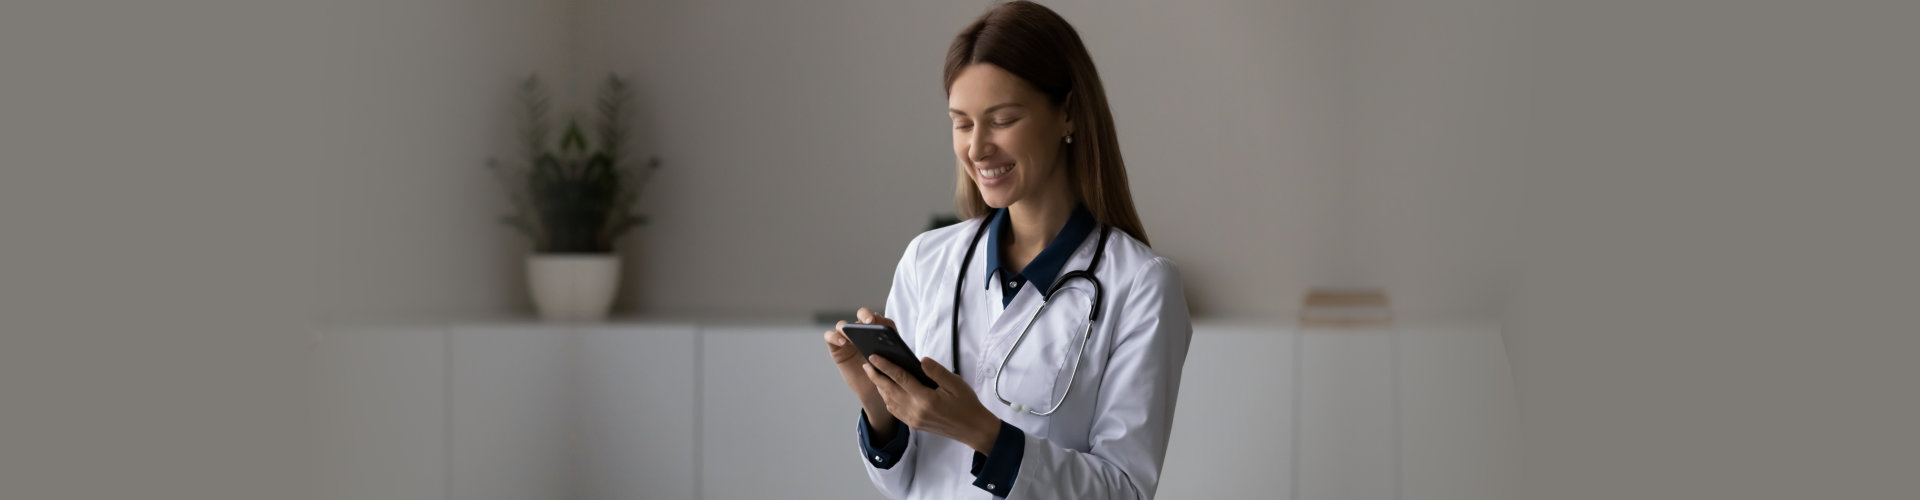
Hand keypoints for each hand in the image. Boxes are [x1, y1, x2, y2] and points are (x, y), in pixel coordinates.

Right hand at [824, 307, 897, 435]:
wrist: (872, 388)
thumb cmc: (883, 373)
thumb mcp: (891, 361)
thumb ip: (892, 350)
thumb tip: (895, 342)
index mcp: (877, 330)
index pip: (877, 317)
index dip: (878, 318)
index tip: (879, 323)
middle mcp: (862, 330)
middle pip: (861, 314)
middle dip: (865, 315)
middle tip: (869, 323)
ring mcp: (847, 337)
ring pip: (843, 325)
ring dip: (847, 327)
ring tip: (851, 335)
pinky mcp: (835, 345)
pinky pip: (830, 336)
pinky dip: (834, 336)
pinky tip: (842, 342)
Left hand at [864, 354, 1003, 453]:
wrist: (973, 429)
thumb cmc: (966, 405)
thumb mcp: (955, 383)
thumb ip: (936, 371)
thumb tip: (921, 360)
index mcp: (926, 399)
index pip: (900, 378)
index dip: (885, 366)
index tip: (874, 357)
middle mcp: (916, 410)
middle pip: (889, 390)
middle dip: (876, 376)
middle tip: (866, 364)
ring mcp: (913, 419)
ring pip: (889, 402)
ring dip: (880, 388)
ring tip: (875, 375)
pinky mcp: (914, 424)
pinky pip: (895, 411)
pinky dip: (887, 399)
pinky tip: (887, 391)